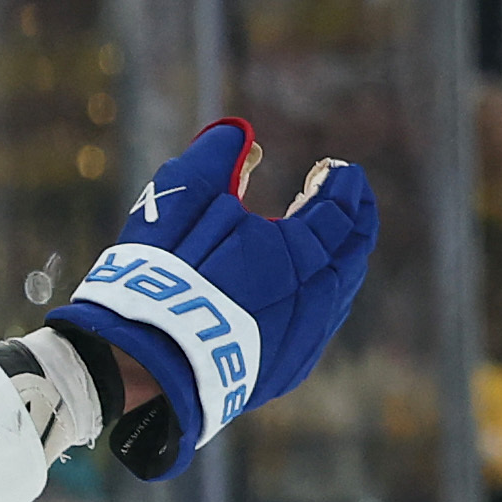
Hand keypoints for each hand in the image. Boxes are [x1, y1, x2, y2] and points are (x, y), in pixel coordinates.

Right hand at [42, 121, 374, 477]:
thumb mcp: (181, 200)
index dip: (341, 184)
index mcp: (301, 251)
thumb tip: (240, 133)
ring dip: (335, 259)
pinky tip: (296, 288)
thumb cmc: (163, 276)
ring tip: (320, 239)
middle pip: (352, 250)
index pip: (341, 209)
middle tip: (340, 196)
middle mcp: (318, 296)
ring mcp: (307, 337)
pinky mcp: (290, 367)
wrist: (149, 365)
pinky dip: (318, 295)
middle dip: (349, 218)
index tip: (333, 168)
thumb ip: (215, 159)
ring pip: (340, 290)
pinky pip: (319, 323)